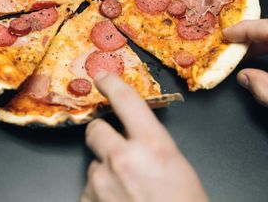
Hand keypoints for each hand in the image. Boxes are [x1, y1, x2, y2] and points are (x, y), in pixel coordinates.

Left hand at [81, 72, 206, 201]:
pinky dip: (100, 196)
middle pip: (95, 130)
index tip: (102, 77)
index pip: (127, 100)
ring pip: (93, 165)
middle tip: (113, 146)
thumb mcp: (178, 168)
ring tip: (126, 193)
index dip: (112, 84)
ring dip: (104, 173)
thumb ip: (153, 146)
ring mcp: (102, 183)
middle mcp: (123, 159)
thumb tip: (136, 137)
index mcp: (154, 146)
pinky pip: (89, 190)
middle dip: (101, 134)